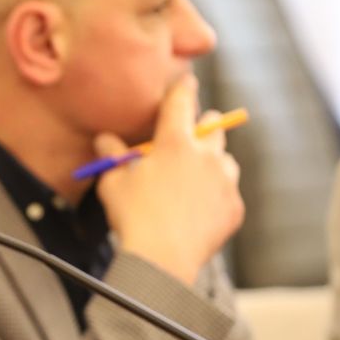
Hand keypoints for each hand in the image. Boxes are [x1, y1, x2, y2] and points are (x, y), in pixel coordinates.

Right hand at [95, 76, 243, 284]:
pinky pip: (227, 193)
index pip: (182, 102)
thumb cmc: (132, 215)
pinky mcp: (235, 207)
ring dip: (211, 164)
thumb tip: (105, 139)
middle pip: (212, 128)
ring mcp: (225, 181)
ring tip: (191, 181)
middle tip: (189, 137)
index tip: (187, 81)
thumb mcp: (113, 181)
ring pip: (224, 161)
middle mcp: (206, 155)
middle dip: (202, 127)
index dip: (183, 88)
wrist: (162, 258)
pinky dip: (215, 197)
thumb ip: (113, 155)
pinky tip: (196, 211)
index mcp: (175, 142)